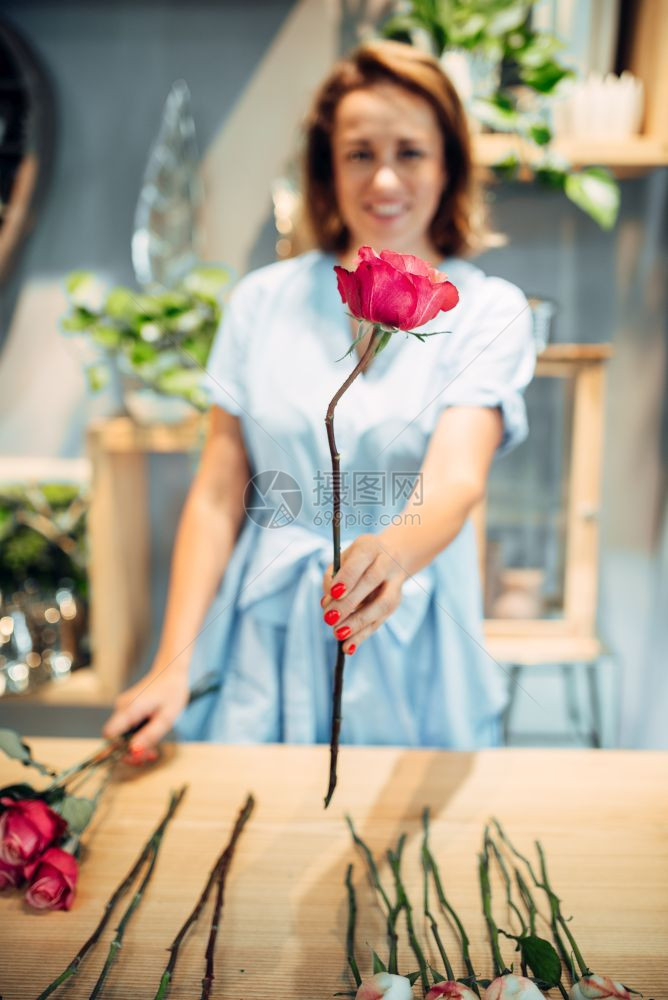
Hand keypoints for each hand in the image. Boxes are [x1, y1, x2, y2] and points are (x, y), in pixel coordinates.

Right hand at [102, 660, 189, 757]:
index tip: (135, 756)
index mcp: (130, 708)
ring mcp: (123, 707)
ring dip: (135, 745)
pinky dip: (136, 735)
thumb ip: (150, 736)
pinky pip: (127, 727)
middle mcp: (122, 707)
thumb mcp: (166, 718)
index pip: (110, 734)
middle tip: (150, 756)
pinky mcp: (127, 708)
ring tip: (154, 750)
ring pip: (122, 734)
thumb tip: (134, 752)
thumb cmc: (172, 691)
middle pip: (116, 737)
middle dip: (130, 751)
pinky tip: (150, 738)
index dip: (118, 749)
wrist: (171, 671)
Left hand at [321, 533, 408, 653]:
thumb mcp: (343, 557)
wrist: (392, 556)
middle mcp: (386, 563)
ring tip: (338, 634)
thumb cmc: (359, 558)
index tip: (333, 593)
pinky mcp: (396, 603)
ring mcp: (395, 584)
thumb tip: (326, 603)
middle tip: (329, 618)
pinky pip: (380, 620)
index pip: (360, 561)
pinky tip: (348, 648)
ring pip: (382, 605)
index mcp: (370, 547)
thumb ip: (333, 576)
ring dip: (358, 622)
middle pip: (371, 582)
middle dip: (349, 603)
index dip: (347, 577)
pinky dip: (363, 636)